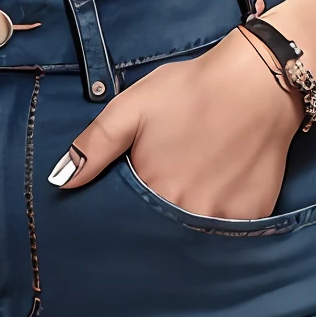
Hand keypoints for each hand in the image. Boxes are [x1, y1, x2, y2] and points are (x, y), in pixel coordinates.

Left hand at [47, 27, 301, 219]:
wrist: (256, 81)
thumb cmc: (190, 90)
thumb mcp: (131, 107)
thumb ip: (93, 146)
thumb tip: (59, 182)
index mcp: (154, 190)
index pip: (129, 219)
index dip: (126, 210)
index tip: (131, 195)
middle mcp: (188, 214)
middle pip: (162, 231)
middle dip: (156, 218)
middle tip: (166, 183)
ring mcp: (224, 219)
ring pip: (195, 234)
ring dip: (188, 220)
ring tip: (192, 186)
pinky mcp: (254, 215)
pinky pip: (230, 231)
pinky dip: (221, 217)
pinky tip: (221, 187)